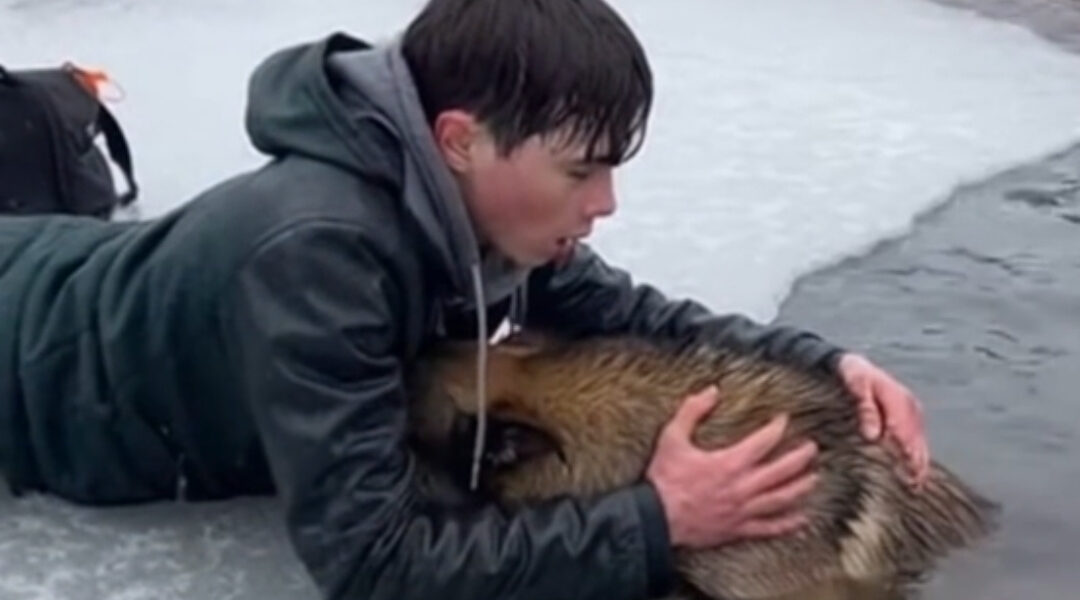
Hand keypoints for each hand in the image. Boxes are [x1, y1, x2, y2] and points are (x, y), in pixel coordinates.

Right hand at [646, 386, 818, 548]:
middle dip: (801, 457)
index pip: (764, 441)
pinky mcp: (739, 529)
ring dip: (801, 487)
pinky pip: (769, 528)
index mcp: (730, 462)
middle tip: (812, 448)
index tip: (784, 419)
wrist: (656, 518)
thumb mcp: (672, 437)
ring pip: (782, 498)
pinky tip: (802, 519)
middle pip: (783, 470)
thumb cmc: (664, 479)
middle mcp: (743, 486)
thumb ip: (692, 411)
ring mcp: (744, 509)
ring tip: (814, 478)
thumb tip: (711, 391)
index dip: (777, 428)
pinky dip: (788, 524)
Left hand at [837, 353, 929, 487]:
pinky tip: (914, 474)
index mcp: (898, 398)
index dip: (902, 452)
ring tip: (914, 486)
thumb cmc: (851, 375)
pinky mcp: (910, 419)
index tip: (901, 472)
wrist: (854, 365)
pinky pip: (917, 440)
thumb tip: (873, 436)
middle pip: (915, 439)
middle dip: (914, 462)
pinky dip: (917, 457)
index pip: (903, 430)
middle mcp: (910, 406)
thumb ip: (865, 409)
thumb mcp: (855, 385)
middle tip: (910, 486)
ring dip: (919, 463)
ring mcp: (913, 412)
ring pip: (920, 442)